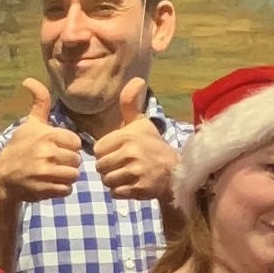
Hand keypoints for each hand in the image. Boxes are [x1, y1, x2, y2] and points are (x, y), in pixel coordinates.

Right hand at [0, 78, 86, 202]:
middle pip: (76, 160)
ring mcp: (45, 172)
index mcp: (47, 135)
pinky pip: (67, 190)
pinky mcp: (44, 189)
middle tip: (54, 163)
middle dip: (68, 163)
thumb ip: (39, 102)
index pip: (75, 143)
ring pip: (74, 176)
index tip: (57, 149)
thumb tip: (29, 80)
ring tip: (53, 174)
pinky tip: (49, 184)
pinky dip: (61, 189)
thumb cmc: (19, 148)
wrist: (2, 176)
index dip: (68, 147)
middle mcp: (47, 153)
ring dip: (66, 177)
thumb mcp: (30, 124)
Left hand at [90, 75, 176, 202]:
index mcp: (127, 136)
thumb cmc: (153, 145)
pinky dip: (121, 192)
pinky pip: (116, 193)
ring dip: (113, 181)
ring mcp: (136, 172)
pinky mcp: (140, 189)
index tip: (118, 152)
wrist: (175, 170)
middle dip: (108, 168)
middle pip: (100, 167)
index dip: (105, 153)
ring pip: (107, 181)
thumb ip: (130, 104)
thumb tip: (136, 79)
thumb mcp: (141, 123)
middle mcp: (131, 153)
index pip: (98, 150)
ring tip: (127, 175)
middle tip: (122, 166)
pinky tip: (132, 185)